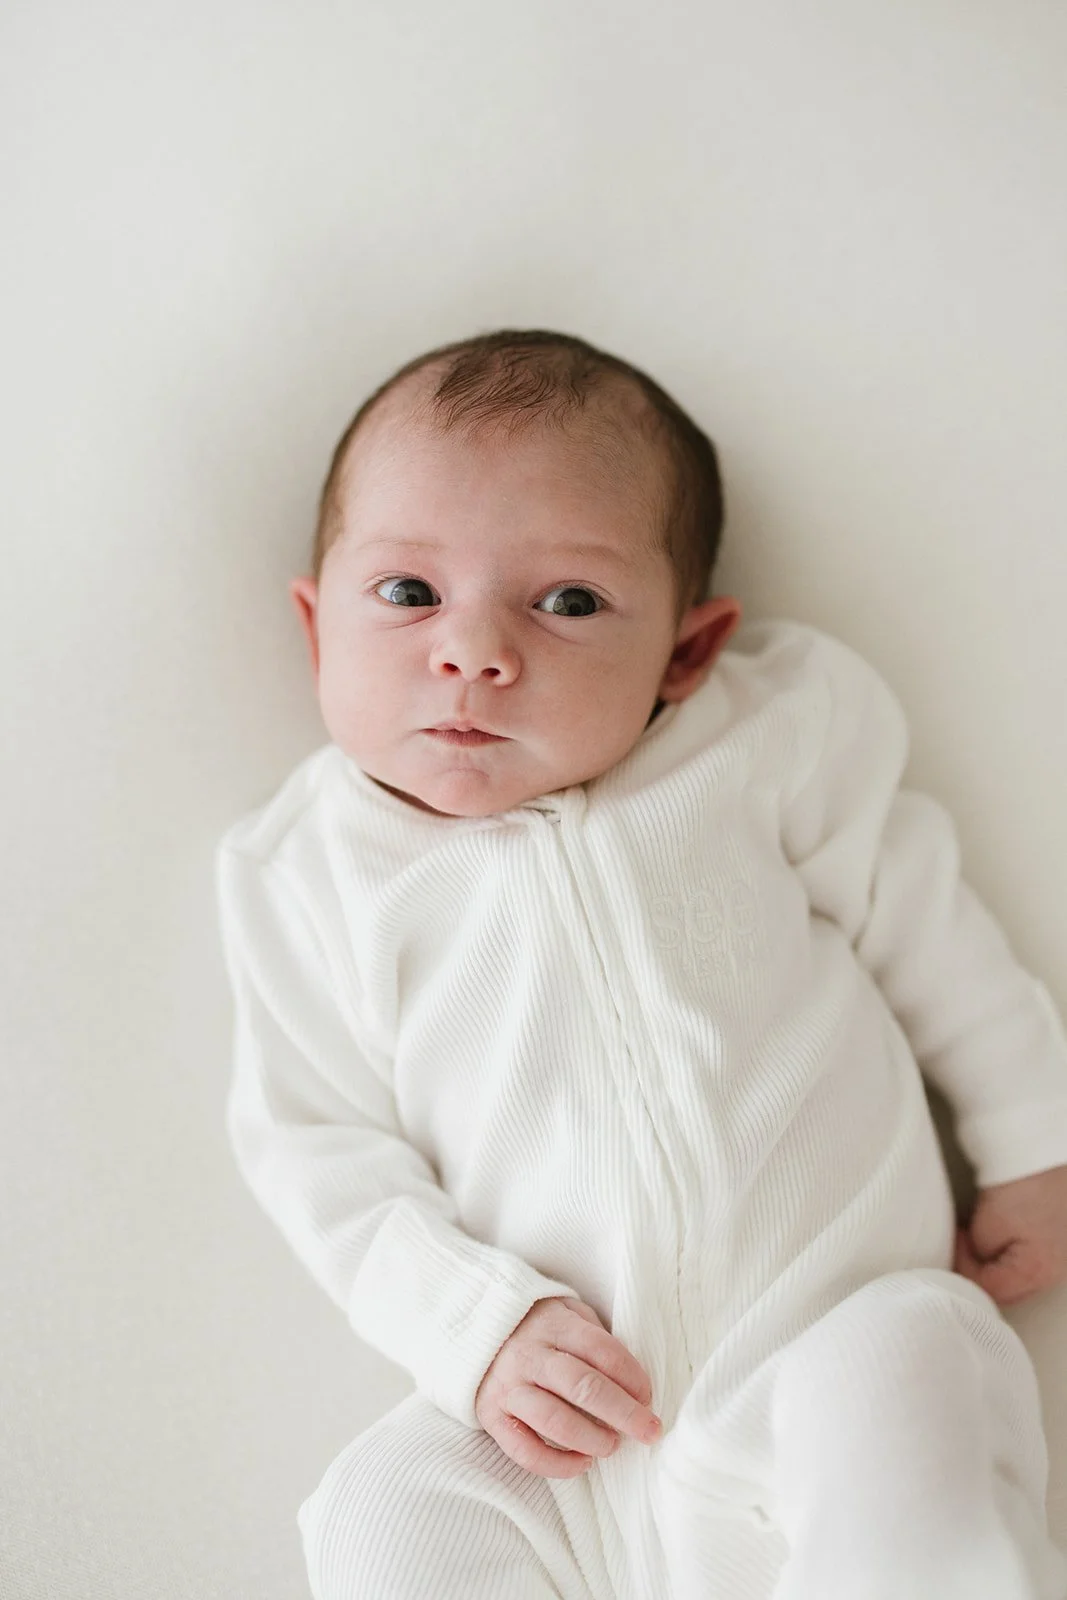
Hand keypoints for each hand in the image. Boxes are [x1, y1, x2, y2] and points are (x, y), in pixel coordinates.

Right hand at [474, 1296, 661, 1478]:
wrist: (473, 1327)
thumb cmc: (537, 1325)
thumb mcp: (567, 1311)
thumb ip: (595, 1336)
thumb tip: (633, 1380)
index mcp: (554, 1325)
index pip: (601, 1351)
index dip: (632, 1377)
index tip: (649, 1397)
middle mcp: (529, 1355)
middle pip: (583, 1387)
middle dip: (624, 1413)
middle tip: (650, 1431)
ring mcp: (508, 1387)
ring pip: (554, 1420)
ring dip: (591, 1439)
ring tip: (614, 1445)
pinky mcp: (491, 1416)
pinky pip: (524, 1450)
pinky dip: (557, 1465)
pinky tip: (582, 1463)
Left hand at [953, 1163, 1066, 1306]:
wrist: (1048, 1149)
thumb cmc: (1024, 1183)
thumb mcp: (990, 1222)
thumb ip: (980, 1251)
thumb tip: (979, 1255)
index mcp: (1038, 1272)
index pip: (991, 1290)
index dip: (964, 1269)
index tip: (956, 1242)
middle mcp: (1057, 1271)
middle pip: (1010, 1288)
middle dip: (982, 1271)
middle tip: (965, 1244)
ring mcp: (1063, 1256)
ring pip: (1022, 1273)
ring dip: (998, 1260)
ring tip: (983, 1233)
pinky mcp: (1064, 1238)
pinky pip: (1034, 1254)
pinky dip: (1014, 1247)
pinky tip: (1005, 1226)